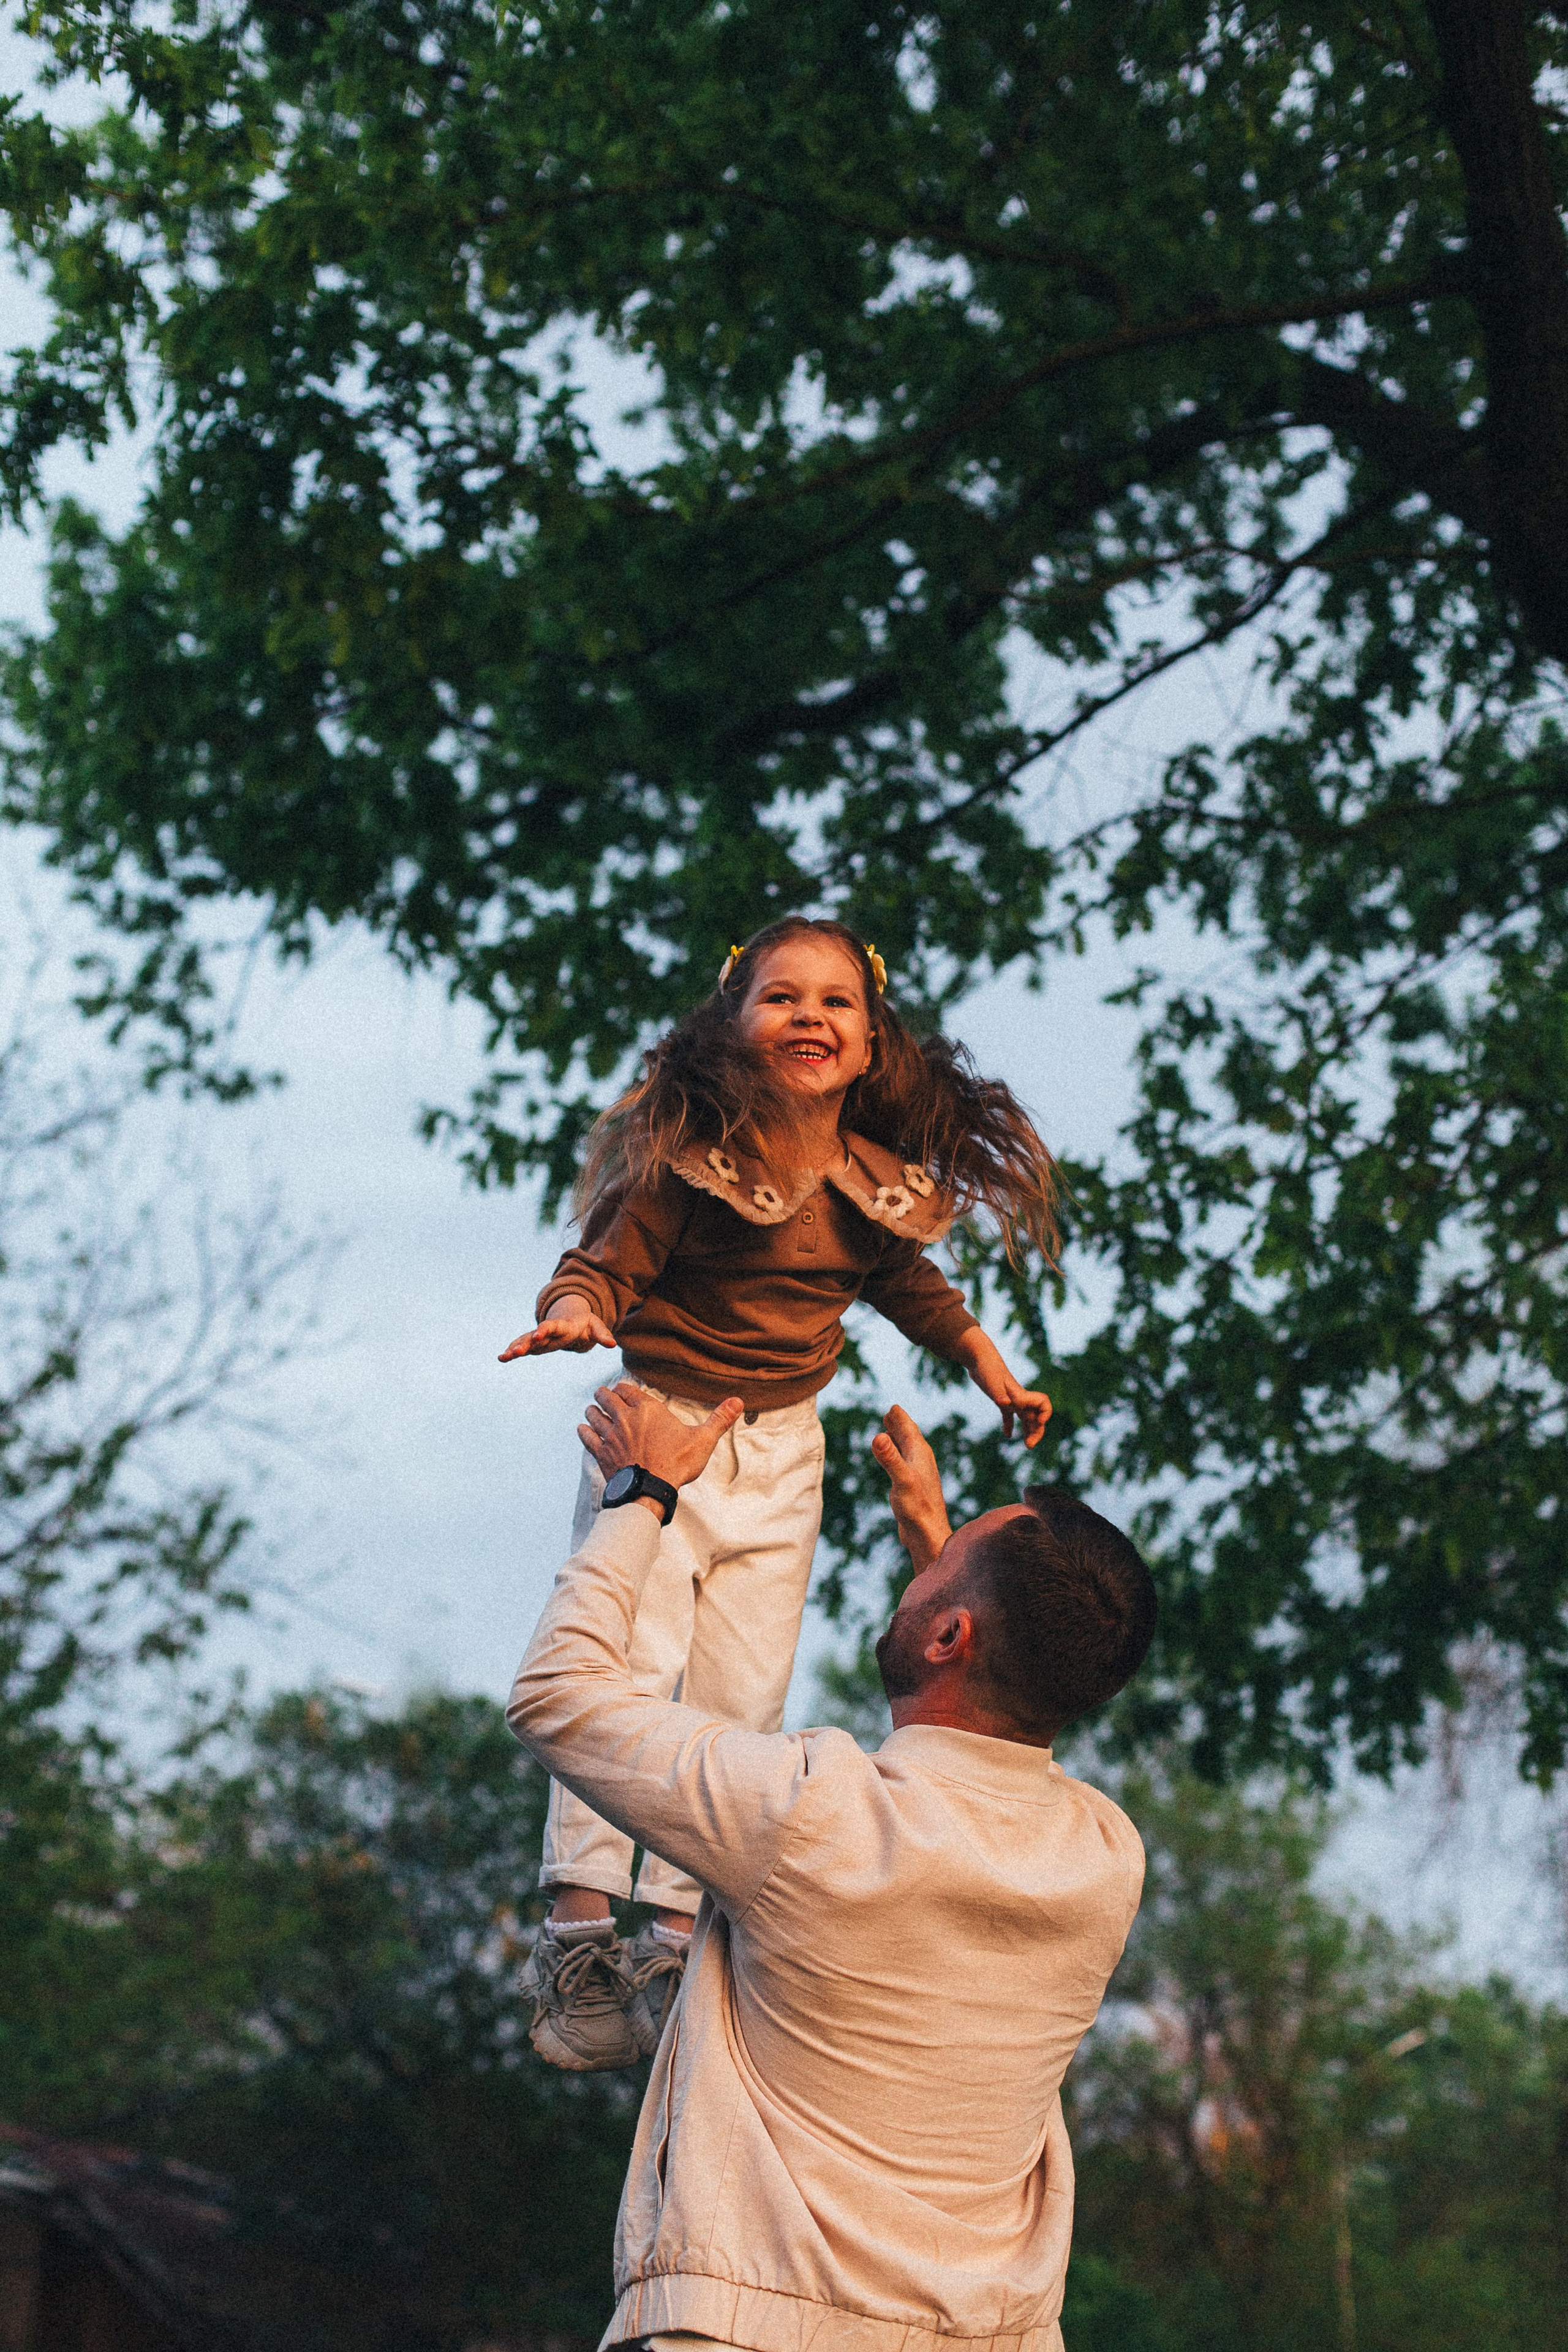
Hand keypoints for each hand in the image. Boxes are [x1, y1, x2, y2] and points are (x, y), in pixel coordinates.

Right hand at [499, 1294, 615, 1360]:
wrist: (573, 1318)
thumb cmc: (585, 1324)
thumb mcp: (595, 1326)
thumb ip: (602, 1334)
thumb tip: (612, 1344)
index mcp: (562, 1325)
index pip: (552, 1327)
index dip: (545, 1330)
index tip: (537, 1335)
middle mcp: (547, 1331)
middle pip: (534, 1336)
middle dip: (525, 1343)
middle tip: (515, 1351)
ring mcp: (539, 1337)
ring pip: (525, 1342)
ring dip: (515, 1348)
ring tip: (503, 1357)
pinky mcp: (535, 1344)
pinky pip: (522, 1346)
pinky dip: (512, 1351)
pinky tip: (502, 1358)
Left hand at [579, 1379, 744, 1504]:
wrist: (650, 1490)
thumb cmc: (677, 1464)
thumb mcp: (703, 1440)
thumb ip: (719, 1419)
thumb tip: (738, 1401)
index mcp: (648, 1410)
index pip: (628, 1389)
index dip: (623, 1387)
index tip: (622, 1388)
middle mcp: (625, 1418)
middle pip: (607, 1397)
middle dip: (604, 1394)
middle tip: (602, 1394)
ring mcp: (611, 1435)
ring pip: (594, 1414)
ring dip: (592, 1410)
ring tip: (591, 1409)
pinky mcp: (601, 1452)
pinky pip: (587, 1436)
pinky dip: (583, 1430)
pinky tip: (582, 1429)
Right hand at [870, 1405, 951, 1574]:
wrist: (928, 1535)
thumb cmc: (916, 1508)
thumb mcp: (901, 1480)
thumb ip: (890, 1458)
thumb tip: (878, 1436)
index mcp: (919, 1454)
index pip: (908, 1428)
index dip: (899, 1417)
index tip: (893, 1407)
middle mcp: (921, 1461)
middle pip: (909, 1437)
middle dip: (900, 1424)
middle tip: (891, 1412)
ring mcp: (918, 1474)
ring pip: (908, 1450)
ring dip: (899, 1439)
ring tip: (891, 1432)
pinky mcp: (914, 1486)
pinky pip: (905, 1463)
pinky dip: (898, 1455)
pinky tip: (895, 1462)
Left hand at [955, 1329, 1052, 1447]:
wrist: (978, 1358)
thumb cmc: (986, 1368)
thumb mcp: (993, 1382)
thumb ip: (1000, 1394)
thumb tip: (1004, 1404)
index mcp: (1020, 1395)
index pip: (1043, 1403)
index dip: (1045, 1413)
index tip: (1039, 1422)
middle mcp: (1019, 1398)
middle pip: (1036, 1415)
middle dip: (1037, 1431)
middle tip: (1030, 1446)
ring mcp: (1011, 1399)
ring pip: (1026, 1417)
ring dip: (1029, 1430)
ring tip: (1027, 1445)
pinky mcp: (1001, 1400)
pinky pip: (1009, 1415)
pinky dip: (1009, 1425)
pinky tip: (1007, 1435)